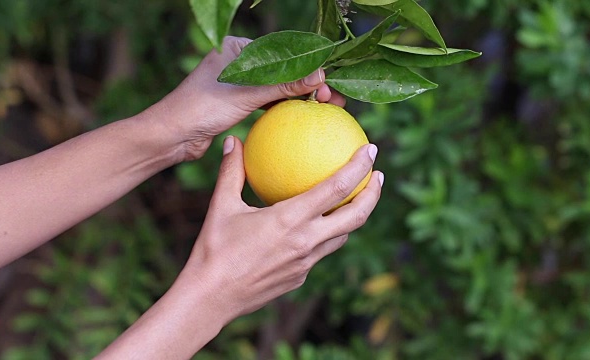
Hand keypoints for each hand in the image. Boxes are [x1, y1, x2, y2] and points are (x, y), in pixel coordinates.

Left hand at [150, 36, 345, 161]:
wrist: (171, 135)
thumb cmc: (202, 107)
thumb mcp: (247, 94)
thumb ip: (283, 84)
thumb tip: (320, 77)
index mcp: (239, 49)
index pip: (284, 53)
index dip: (310, 67)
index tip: (329, 82)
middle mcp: (240, 62)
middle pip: (284, 70)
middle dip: (309, 84)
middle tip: (332, 100)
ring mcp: (239, 84)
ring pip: (277, 88)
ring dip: (299, 98)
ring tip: (324, 108)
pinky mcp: (238, 103)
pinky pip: (267, 103)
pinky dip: (284, 109)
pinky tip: (301, 118)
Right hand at [183, 136, 382, 318]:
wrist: (211, 298)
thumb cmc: (213, 250)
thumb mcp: (221, 205)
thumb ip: (231, 171)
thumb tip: (233, 141)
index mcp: (290, 219)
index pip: (337, 188)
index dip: (359, 166)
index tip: (371, 149)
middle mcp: (306, 241)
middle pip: (356, 216)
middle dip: (373, 193)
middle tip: (378, 174)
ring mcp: (306, 262)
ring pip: (343, 236)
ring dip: (354, 216)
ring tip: (356, 199)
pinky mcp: (300, 276)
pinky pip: (321, 251)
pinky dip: (327, 234)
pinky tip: (316, 227)